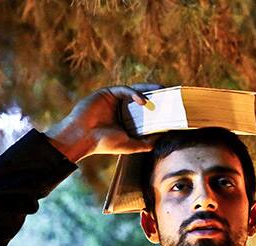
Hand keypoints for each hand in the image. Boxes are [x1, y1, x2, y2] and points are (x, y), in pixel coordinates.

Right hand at [46, 84, 163, 161]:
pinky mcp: (107, 93)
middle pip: (143, 98)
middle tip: (171, 93)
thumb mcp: (130, 145)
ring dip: (149, 90)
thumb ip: (146, 143)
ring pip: (135, 91)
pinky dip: (134, 93)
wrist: (83, 137)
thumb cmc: (104, 143)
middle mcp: (123, 108)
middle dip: (157, 95)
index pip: (147, 111)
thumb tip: (162, 137)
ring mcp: (115, 100)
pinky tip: (143, 101)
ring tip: (162, 91)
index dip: (159, 108)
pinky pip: (124, 90)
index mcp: (128, 119)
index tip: (172, 107)